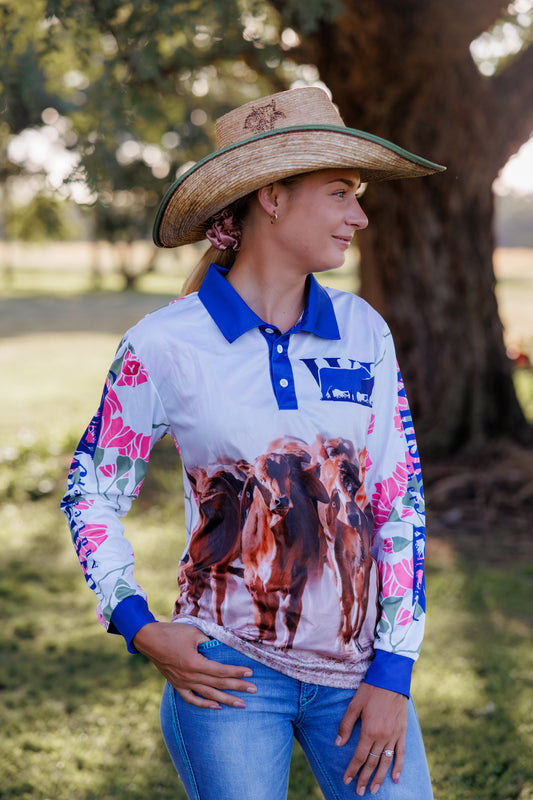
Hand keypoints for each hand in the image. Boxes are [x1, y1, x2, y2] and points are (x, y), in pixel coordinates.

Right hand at [133, 622, 256, 709]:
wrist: (149, 640)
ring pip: (208, 695)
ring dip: (226, 700)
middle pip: (218, 685)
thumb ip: (209, 642)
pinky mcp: (177, 685)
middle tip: (254, 690)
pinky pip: (192, 699)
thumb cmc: (172, 633)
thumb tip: (223, 647)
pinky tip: (216, 707)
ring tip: (241, 704)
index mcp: (194, 663)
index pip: (221, 671)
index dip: (236, 672)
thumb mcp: (193, 632)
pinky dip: (204, 705)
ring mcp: (183, 683)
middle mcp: (190, 676)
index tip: (250, 673)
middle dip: (237, 688)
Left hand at [335, 682, 407, 795]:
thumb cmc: (370, 690)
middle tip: (359, 791)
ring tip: (373, 789)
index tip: (347, 780)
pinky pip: (401, 753)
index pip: (359, 756)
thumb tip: (338, 743)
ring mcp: (394, 735)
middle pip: (372, 762)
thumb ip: (346, 725)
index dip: (352, 770)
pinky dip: (399, 767)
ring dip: (379, 777)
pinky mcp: (402, 732)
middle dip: (364, 778)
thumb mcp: (354, 705)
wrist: (391, 679)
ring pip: (386, 761)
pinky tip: (395, 778)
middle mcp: (382, 737)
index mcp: (369, 731)